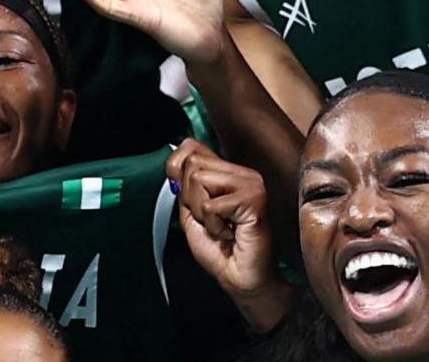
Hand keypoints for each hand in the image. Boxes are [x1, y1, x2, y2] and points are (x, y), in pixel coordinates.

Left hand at [167, 139, 282, 318]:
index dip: (178, 170)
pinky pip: (210, 205)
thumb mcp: (192, 215)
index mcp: (229, 173)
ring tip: (221, 226)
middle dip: (191, 199)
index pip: (192, 147)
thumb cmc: (222, 252)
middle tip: (211, 220)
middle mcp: (243, 173)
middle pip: (192, 164)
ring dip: (202, 213)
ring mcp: (251, 183)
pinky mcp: (254, 199)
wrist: (243, 280)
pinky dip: (213, 226)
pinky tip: (230, 233)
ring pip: (199, 179)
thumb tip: (174, 165)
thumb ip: (184, 188)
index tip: (189, 200)